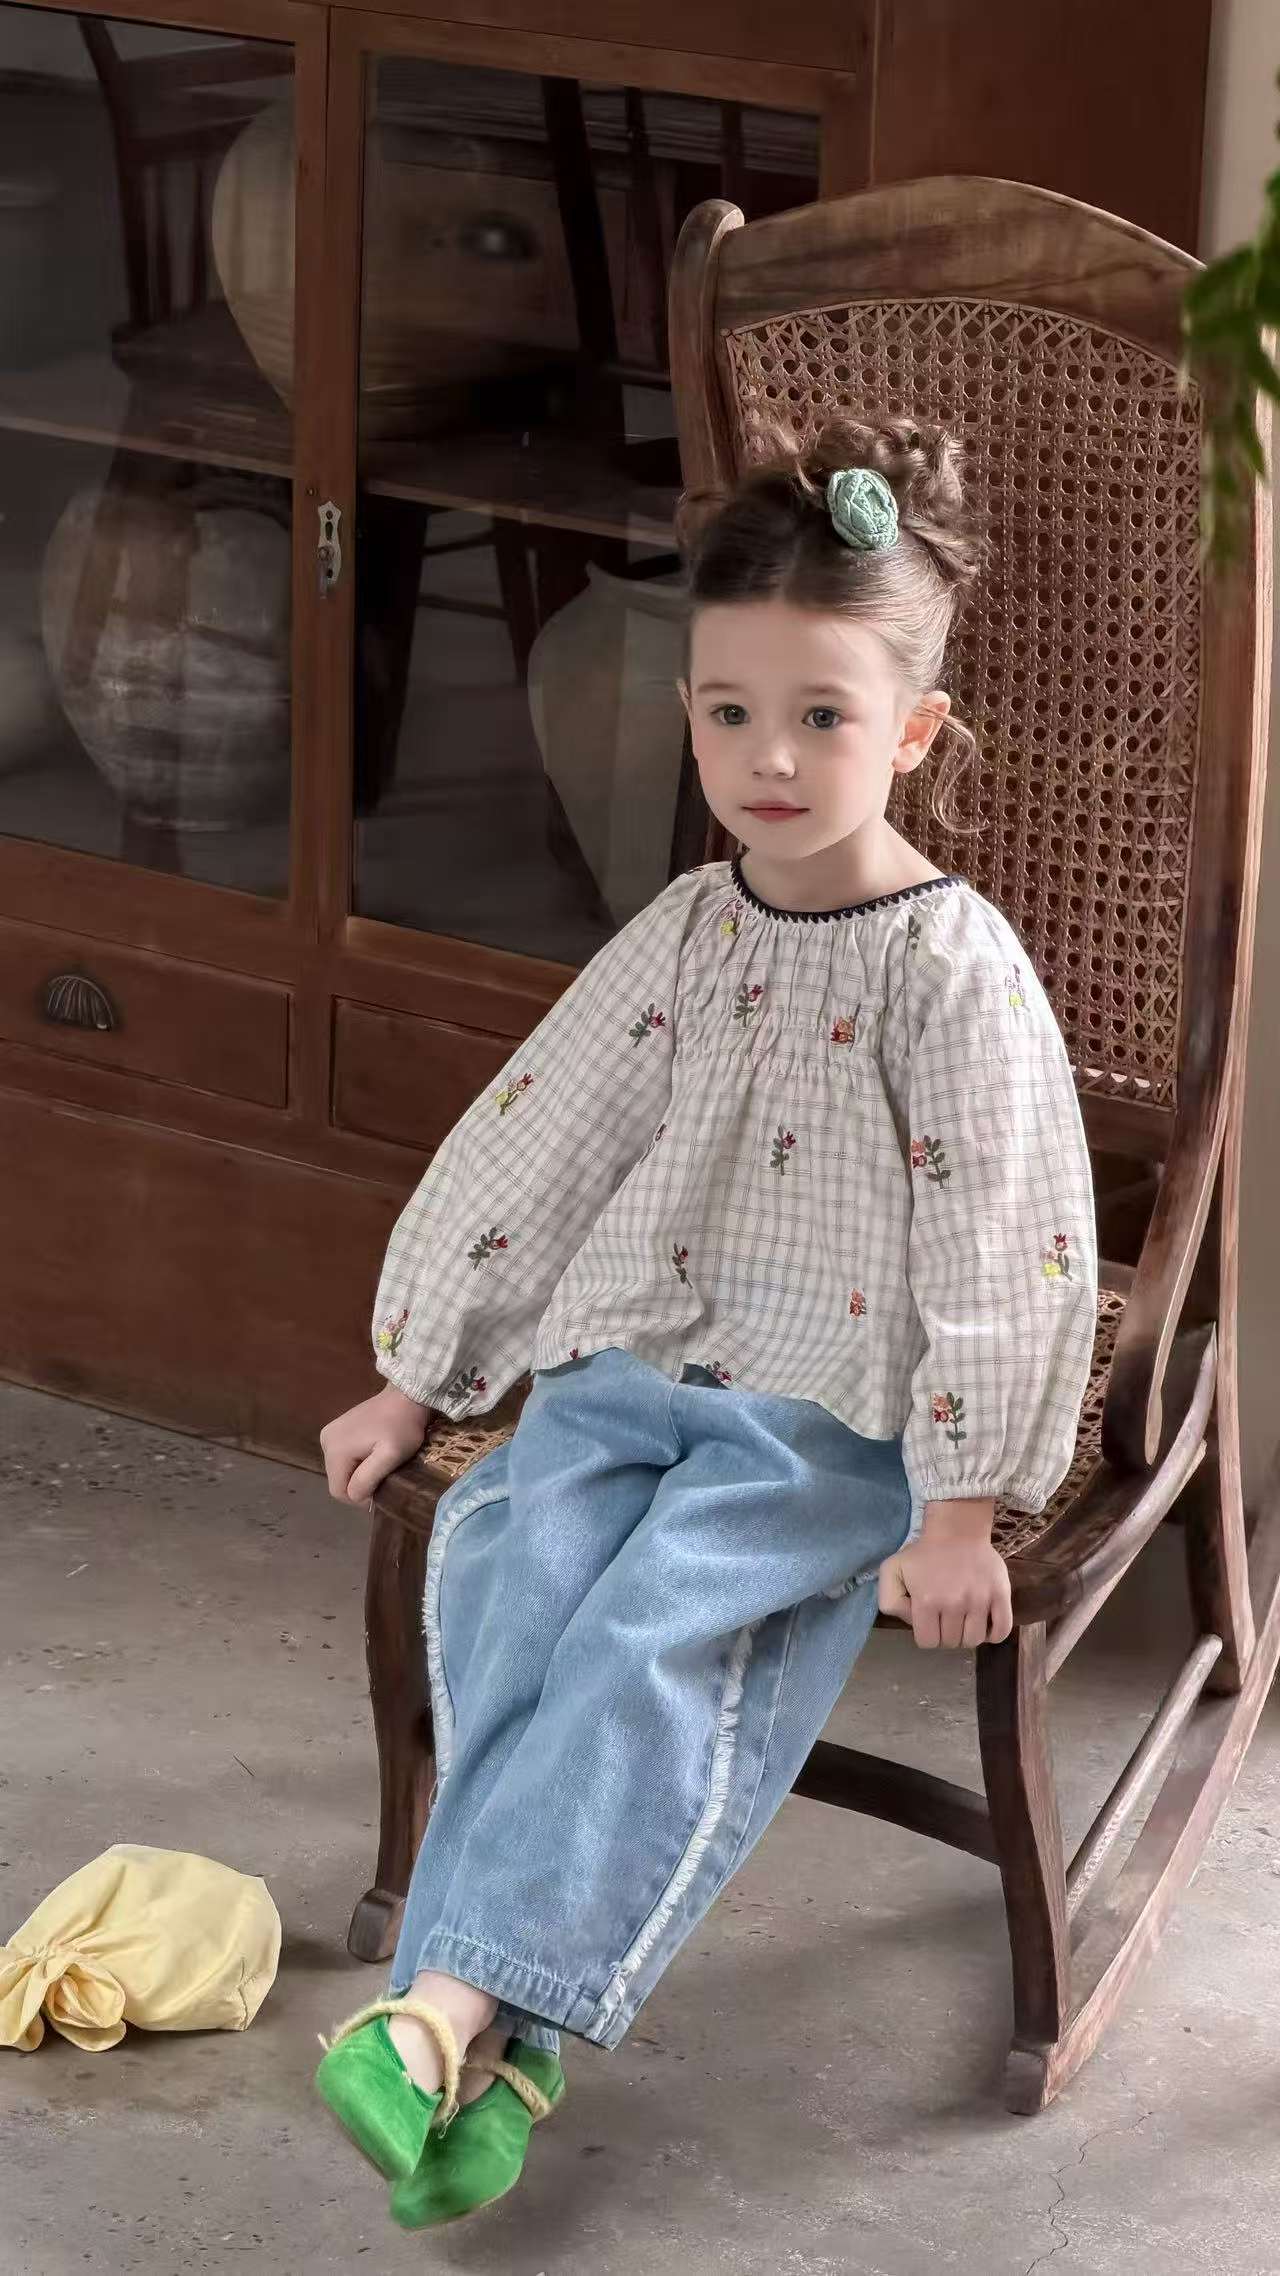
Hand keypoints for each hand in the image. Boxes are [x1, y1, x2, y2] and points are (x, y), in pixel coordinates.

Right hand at [320, 1385, 428, 1504]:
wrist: (405, 1396)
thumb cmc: (402, 1427)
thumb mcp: (390, 1455)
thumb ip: (368, 1478)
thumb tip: (353, 1496)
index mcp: (335, 1450)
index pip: (338, 1491)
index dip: (359, 1498)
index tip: (382, 1490)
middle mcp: (325, 1442)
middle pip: (338, 1480)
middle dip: (358, 1485)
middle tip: (382, 1478)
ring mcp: (329, 1433)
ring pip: (340, 1470)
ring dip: (358, 1474)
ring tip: (379, 1465)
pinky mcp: (336, 1429)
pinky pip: (342, 1457)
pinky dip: (356, 1462)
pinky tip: (372, 1455)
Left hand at [877, 1498, 1011, 1649]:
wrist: (956, 1529)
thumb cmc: (923, 1553)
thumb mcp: (892, 1571)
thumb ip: (890, 1602)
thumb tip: (912, 1622)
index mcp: (927, 1601)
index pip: (928, 1642)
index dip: (927, 1635)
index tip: (930, 1621)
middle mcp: (954, 1603)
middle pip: (951, 1642)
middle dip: (946, 1634)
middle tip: (947, 1617)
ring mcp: (980, 1600)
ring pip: (974, 1640)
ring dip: (967, 1635)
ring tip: (964, 1620)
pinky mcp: (1001, 1594)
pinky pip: (1002, 1630)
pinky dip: (993, 1635)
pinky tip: (984, 1624)